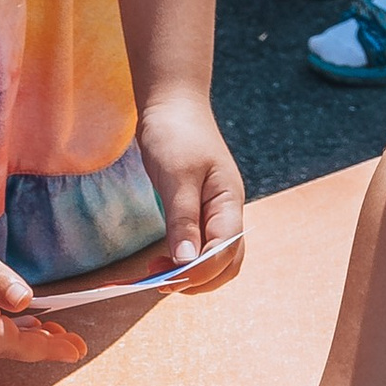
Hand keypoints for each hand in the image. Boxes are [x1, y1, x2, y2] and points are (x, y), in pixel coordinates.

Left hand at [135, 90, 245, 286]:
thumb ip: (183, 220)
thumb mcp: (176, 176)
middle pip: (226, 265)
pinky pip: (200, 247)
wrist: (173, 104)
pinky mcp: (201, 212)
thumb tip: (187, 262)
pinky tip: (162, 259)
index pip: (223, 253)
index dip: (196, 273)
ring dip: (190, 274)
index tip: (164, 280)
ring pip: (215, 260)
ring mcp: (216, 214)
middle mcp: (228, 213)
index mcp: (229, 203)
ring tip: (156, 271)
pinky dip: (184, 260)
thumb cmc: (176, 133)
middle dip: (196, 280)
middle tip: (159, 281)